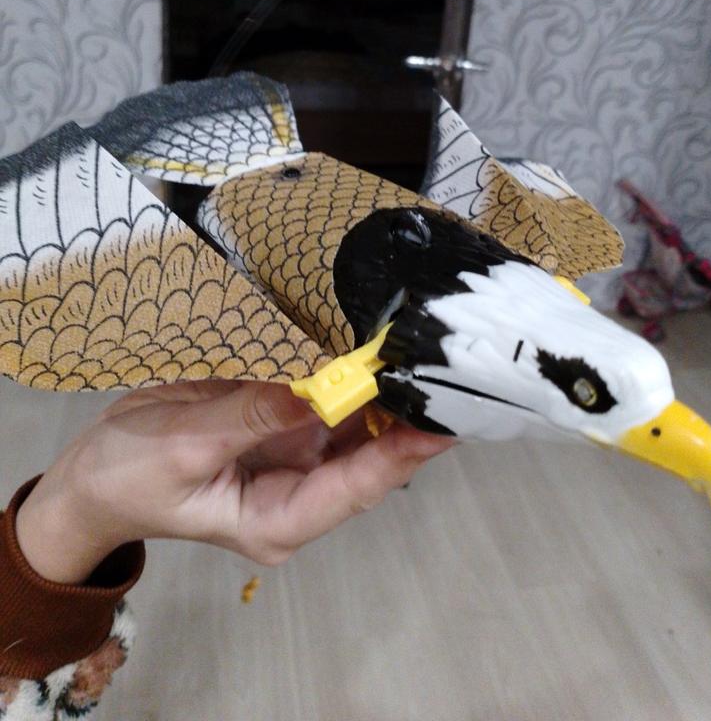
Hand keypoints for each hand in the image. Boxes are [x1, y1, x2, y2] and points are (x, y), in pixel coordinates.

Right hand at [14, 381, 452, 583]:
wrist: (94, 473)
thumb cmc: (127, 475)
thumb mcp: (183, 448)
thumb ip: (250, 420)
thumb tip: (316, 394)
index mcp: (276, 521)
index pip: (352, 490)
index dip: (401, 456)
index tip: (441, 422)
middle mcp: (297, 496)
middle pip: (368, 463)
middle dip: (408, 422)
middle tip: (451, 374)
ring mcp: (294, 462)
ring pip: (357, 433)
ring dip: (390, 399)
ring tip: (433, 357)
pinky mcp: (285, 430)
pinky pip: (331, 408)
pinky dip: (356, 384)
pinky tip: (385, 356)